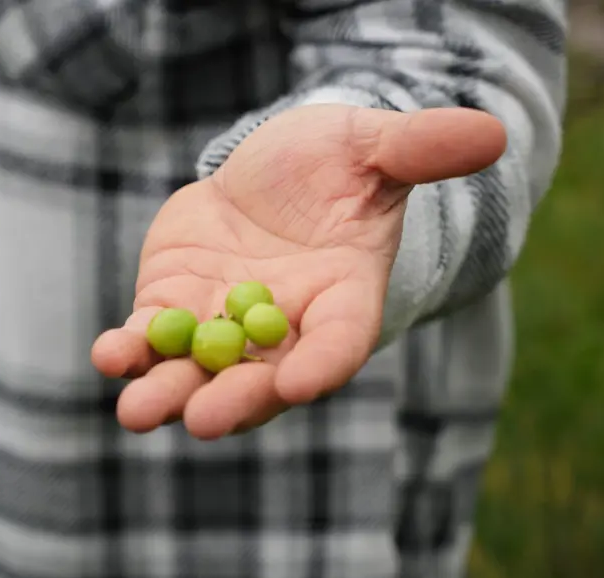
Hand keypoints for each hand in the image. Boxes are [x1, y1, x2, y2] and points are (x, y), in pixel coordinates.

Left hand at [92, 105, 505, 439]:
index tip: (306, 380)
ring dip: (167, 393)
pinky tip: (109, 354)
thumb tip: (494, 131)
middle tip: (203, 420)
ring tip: (137, 413)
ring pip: (197, 371)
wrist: (272, 178)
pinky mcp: (173, 306)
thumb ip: (420, 147)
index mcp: (341, 298)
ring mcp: (223, 324)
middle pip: (263, 376)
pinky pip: (150, 336)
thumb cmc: (334, 165)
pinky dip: (130, 349)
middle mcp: (283, 328)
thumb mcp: (372, 147)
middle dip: (235, 398)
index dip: (326, 361)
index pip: (340, 340)